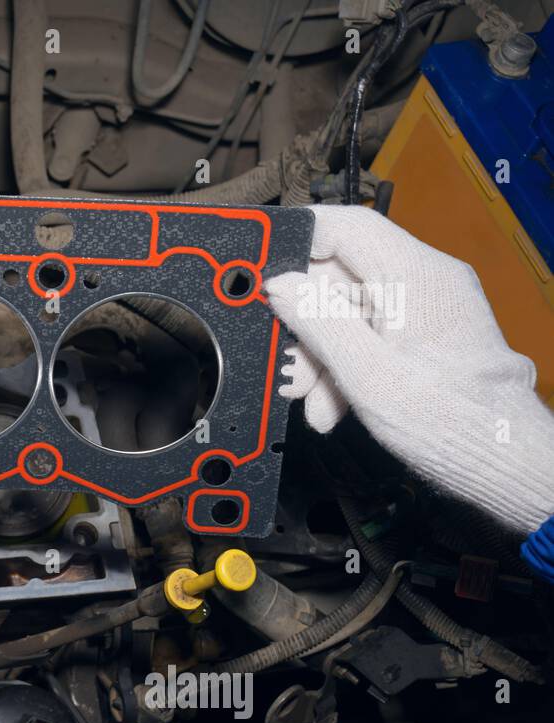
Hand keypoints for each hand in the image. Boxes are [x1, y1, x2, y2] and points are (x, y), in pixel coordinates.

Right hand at [265, 204, 553, 533]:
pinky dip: (341, 365)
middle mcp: (424, 282)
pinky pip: (366, 335)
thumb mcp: (365, 374)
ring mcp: (424, 308)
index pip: (346, 227)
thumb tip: (281, 285)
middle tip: (282, 360)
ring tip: (307, 397)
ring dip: (318, 354)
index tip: (261, 266)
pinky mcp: (422, 335)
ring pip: (346, 312)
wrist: (496, 461)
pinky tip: (330, 403)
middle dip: (302, 322)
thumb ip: (318, 322)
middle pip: (339, 278)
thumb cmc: (451, 422)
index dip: (297, 241)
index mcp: (417, 275)